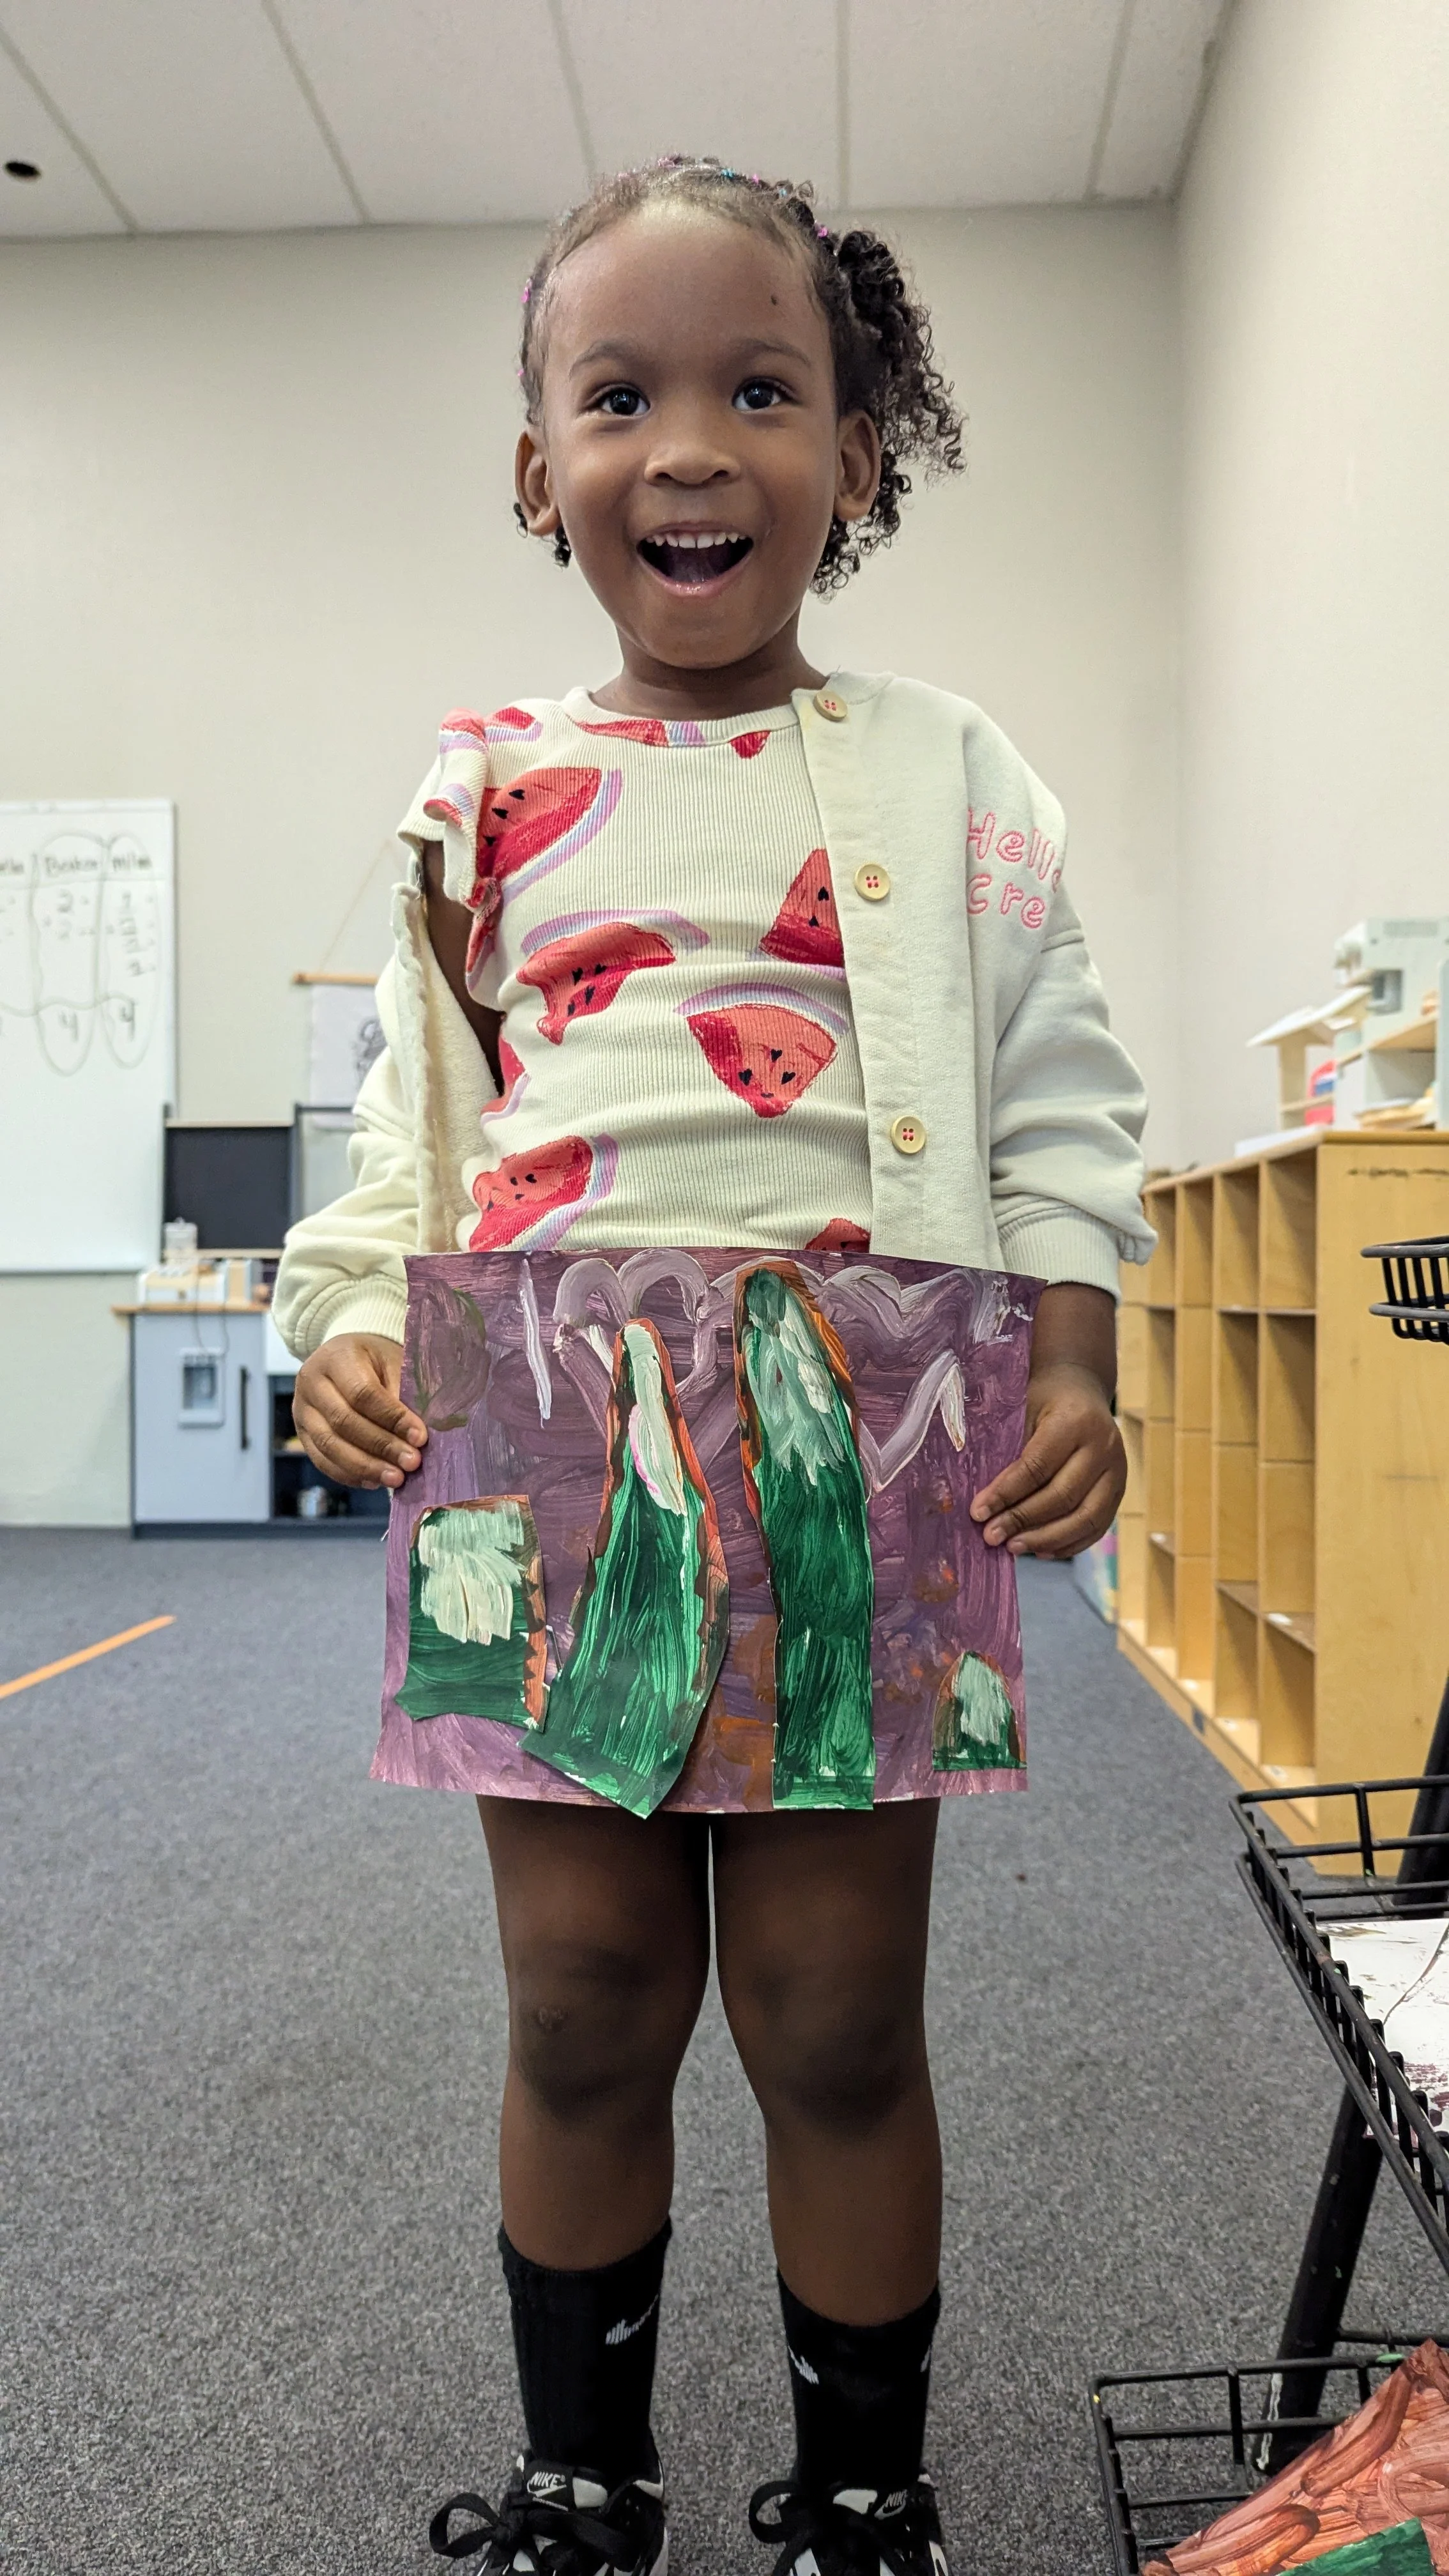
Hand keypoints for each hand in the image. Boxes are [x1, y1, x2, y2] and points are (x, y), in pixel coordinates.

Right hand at [292, 1334, 426, 1489]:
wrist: (348, 1359)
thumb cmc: (377, 1362)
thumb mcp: (394, 1364)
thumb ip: (403, 1395)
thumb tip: (415, 1436)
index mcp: (337, 1356)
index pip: (363, 1393)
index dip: (392, 1418)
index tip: (420, 1437)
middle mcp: (311, 1382)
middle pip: (344, 1422)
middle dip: (381, 1447)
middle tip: (411, 1462)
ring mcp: (301, 1409)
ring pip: (330, 1445)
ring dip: (366, 1467)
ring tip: (396, 1478)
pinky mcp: (301, 1433)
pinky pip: (322, 1460)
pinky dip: (349, 1475)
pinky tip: (374, 1481)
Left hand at [971, 1360, 1125, 1558]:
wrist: (1080, 1389)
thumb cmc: (1041, 1400)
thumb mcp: (1021, 1411)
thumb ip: (1008, 1451)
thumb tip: (983, 1503)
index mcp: (1075, 1421)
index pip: (1037, 1467)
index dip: (1006, 1493)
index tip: (978, 1512)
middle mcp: (1103, 1446)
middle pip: (1062, 1496)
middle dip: (1023, 1520)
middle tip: (991, 1536)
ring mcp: (1117, 1471)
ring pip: (1085, 1517)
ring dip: (1046, 1539)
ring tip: (1013, 1548)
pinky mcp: (1120, 1490)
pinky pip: (1097, 1526)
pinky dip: (1069, 1544)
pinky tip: (1041, 1551)